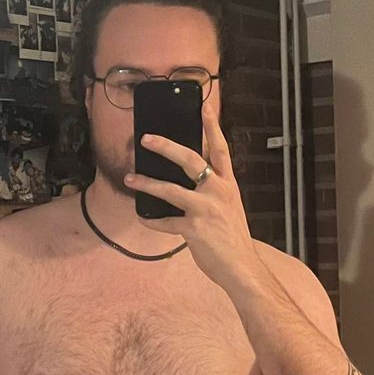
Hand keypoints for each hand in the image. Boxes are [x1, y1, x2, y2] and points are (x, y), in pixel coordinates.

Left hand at [123, 95, 258, 290]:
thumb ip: (213, 193)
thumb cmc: (233, 239)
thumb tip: (191, 182)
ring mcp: (205, 210)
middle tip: (147, 138)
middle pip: (191, 160)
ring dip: (147, 183)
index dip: (213, 127)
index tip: (205, 107)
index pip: (221, 150)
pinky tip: (142, 218)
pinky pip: (165, 222)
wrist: (242, 267)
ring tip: (130, 178)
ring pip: (171, 190)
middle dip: (167, 146)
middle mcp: (218, 193)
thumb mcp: (230, 208)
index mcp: (228, 186)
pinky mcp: (193, 229)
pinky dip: (151, 220)